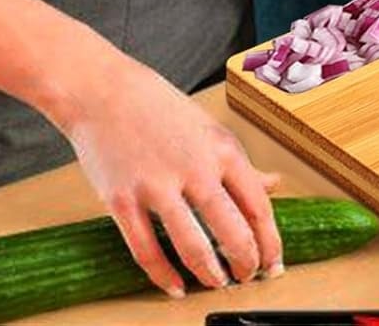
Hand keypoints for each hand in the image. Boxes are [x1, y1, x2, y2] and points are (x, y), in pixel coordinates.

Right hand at [55, 50, 283, 297]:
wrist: (104, 92)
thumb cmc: (159, 108)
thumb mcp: (210, 129)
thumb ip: (240, 164)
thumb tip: (275, 184)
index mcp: (222, 149)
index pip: (257, 204)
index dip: (269, 239)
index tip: (274, 261)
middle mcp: (195, 168)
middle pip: (232, 229)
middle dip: (246, 262)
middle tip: (249, 278)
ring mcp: (157, 186)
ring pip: (193, 244)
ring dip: (210, 273)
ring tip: (218, 285)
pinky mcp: (122, 200)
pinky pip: (146, 249)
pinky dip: (163, 275)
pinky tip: (175, 287)